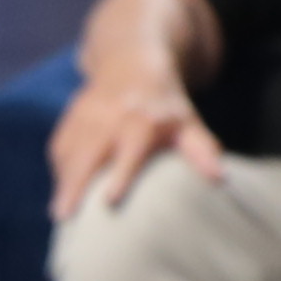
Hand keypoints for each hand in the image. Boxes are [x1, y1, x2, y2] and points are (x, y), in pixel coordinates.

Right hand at [52, 65, 227, 221]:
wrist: (131, 63)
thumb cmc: (165, 105)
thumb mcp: (187, 123)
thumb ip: (201, 150)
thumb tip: (220, 178)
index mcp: (143, 120)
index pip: (130, 150)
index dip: (121, 174)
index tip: (110, 200)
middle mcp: (111, 116)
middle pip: (89, 153)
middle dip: (75, 184)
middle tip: (64, 217)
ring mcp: (87, 115)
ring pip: (70, 151)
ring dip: (63, 181)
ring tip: (60, 213)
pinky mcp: (71, 117)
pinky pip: (60, 146)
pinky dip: (60, 169)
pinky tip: (64, 189)